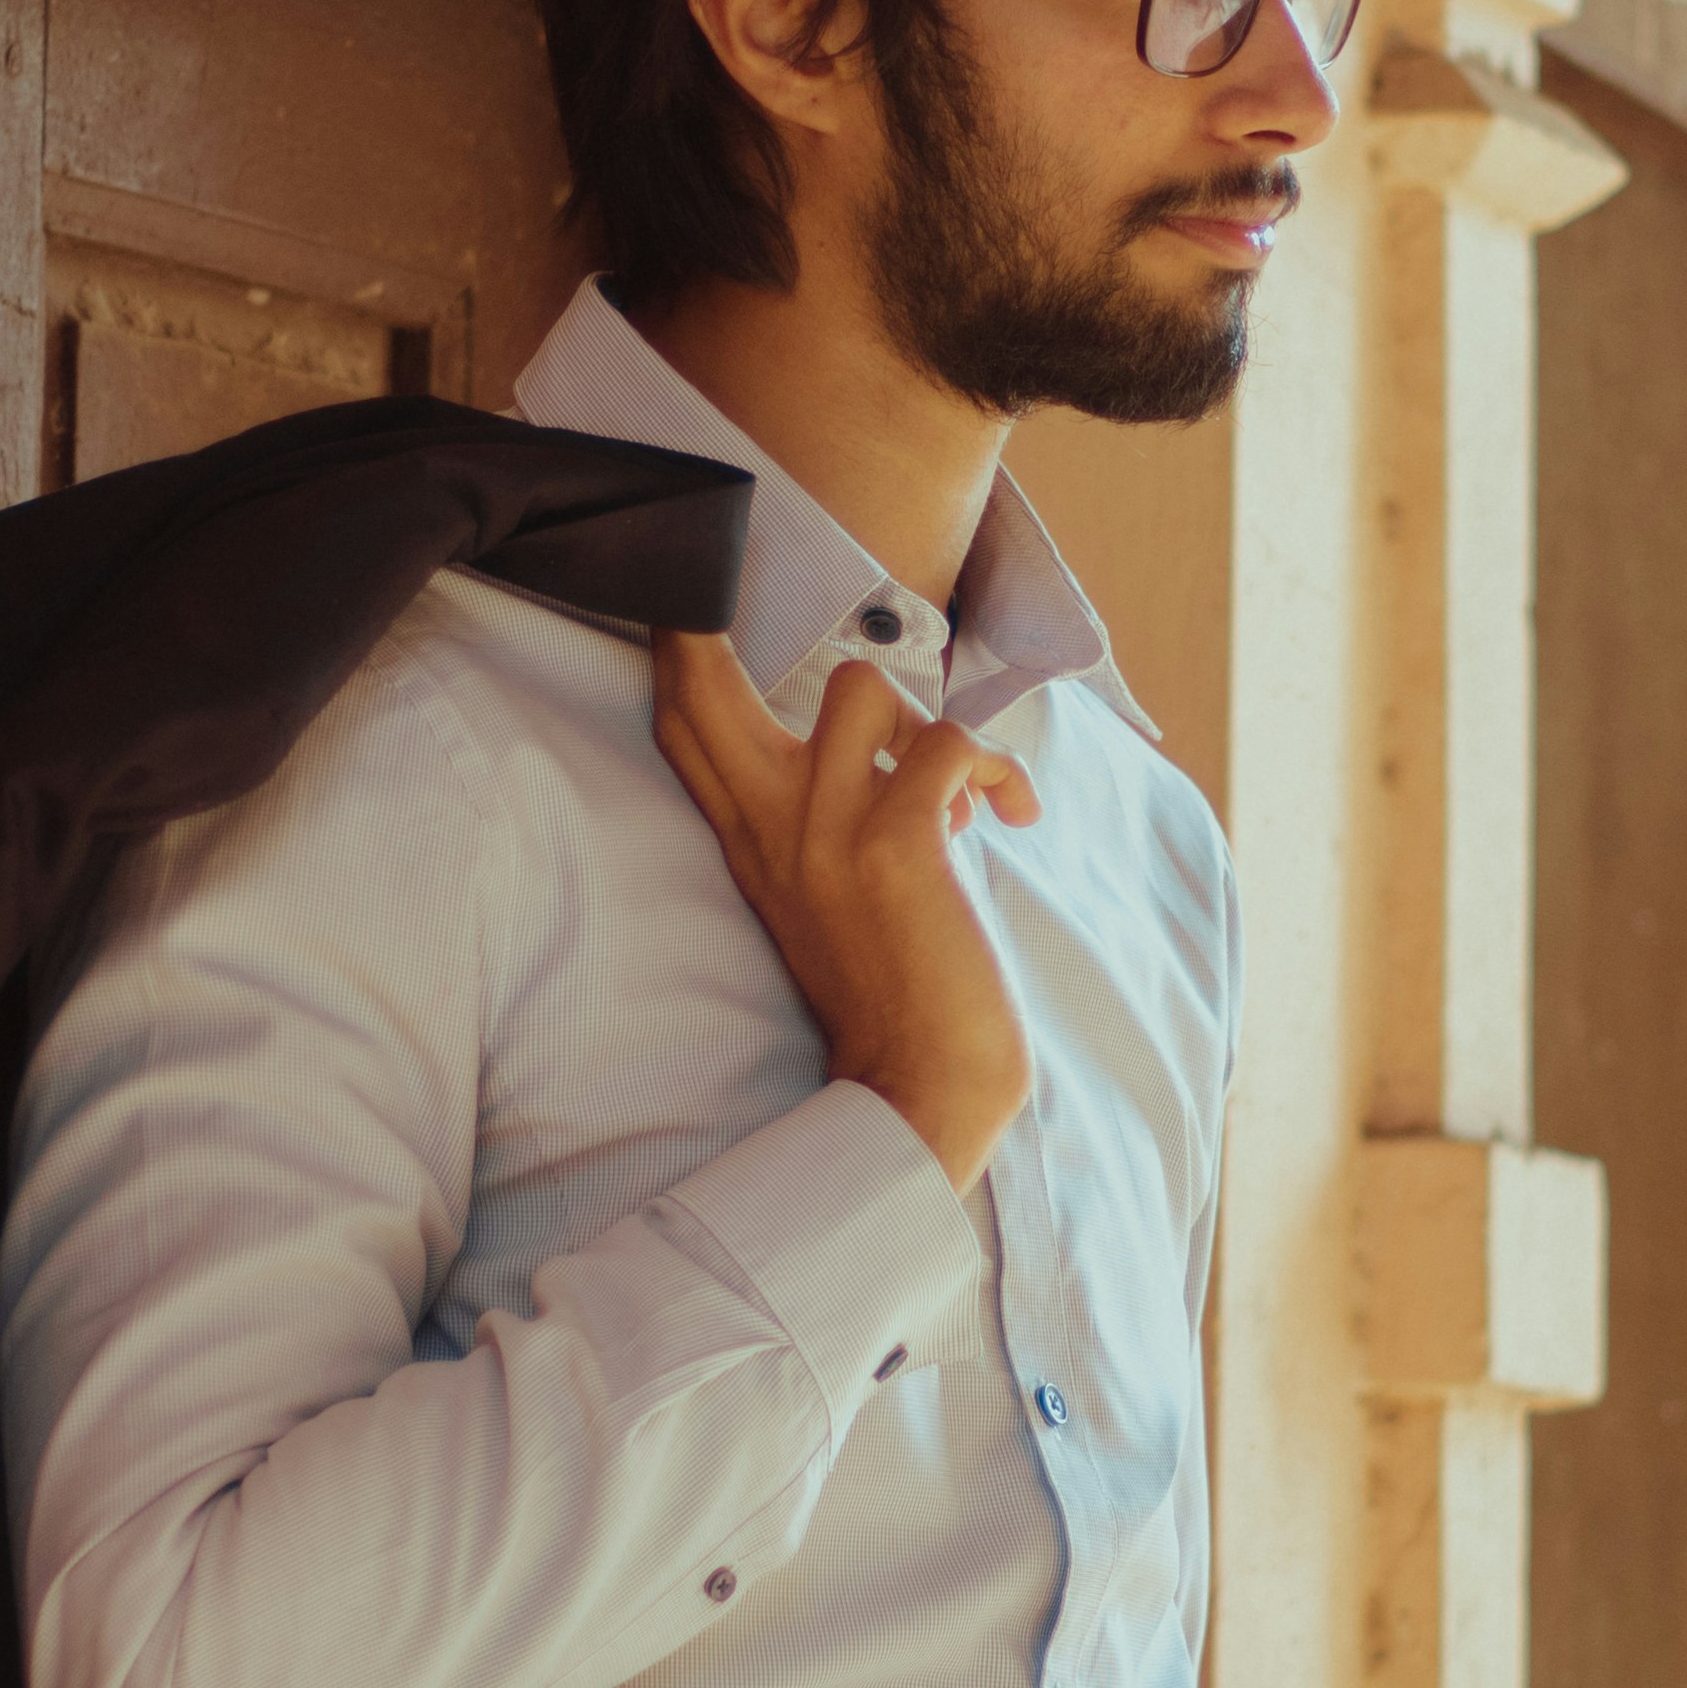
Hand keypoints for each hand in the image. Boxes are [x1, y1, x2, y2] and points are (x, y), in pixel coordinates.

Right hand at [652, 634, 1041, 1193]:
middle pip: (699, 682)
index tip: (697, 599)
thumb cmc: (891, 991)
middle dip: (716, 629)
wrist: (922, 1088)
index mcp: (748, 841)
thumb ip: (823, 818)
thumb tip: (885, 741)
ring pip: (859, 686)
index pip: (679, 719)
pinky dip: (996, 773)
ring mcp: (829, 832)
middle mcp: (771, 826)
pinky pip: (952, 745)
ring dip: (921, 720)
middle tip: (775, 634)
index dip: (677, 642)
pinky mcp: (899, 843)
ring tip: (951, 788)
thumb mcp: (821, 895)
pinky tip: (1009, 819)